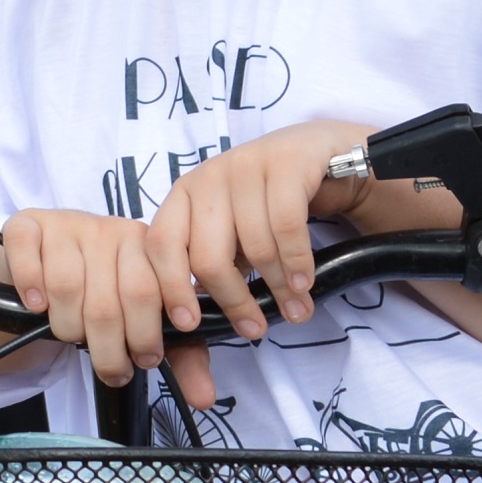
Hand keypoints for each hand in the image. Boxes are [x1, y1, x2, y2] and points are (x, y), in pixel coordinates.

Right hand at [0, 217, 219, 407]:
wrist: (50, 262)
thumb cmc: (103, 293)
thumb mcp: (145, 321)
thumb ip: (179, 356)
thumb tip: (204, 399)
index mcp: (146, 247)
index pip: (148, 291)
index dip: (146, 332)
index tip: (147, 358)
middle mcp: (109, 229)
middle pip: (107, 299)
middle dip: (109, 347)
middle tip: (114, 368)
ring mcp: (66, 225)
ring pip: (65, 285)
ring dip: (66, 326)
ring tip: (73, 337)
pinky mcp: (27, 225)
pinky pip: (26, 250)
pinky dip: (30, 283)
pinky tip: (36, 306)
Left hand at [138, 120, 372, 342]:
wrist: (320, 153)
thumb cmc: (268, 201)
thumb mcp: (233, 230)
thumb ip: (216, 263)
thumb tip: (202, 318)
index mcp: (184, 195)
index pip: (161, 245)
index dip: (172, 288)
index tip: (190, 325)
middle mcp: (208, 177)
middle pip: (207, 256)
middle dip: (232, 301)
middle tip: (254, 329)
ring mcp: (245, 165)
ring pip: (253, 246)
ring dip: (277, 287)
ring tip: (295, 311)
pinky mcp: (285, 162)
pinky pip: (286, 226)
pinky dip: (297, 262)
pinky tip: (304, 284)